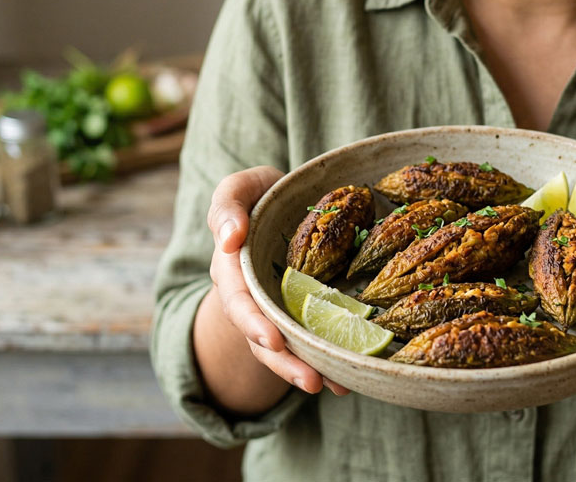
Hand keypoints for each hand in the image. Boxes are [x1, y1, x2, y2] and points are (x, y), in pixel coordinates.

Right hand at [205, 166, 349, 396]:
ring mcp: (277, 310)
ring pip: (284, 349)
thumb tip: (228, 239)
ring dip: (305, 370)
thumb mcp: (242, 188)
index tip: (273, 340)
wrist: (288, 202)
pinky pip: (309, 342)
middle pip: (261, 336)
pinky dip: (325, 362)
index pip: (238, 300)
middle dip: (284, 362)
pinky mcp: (302, 315)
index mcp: (232, 268)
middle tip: (311, 380)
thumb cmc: (263, 194)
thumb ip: (228, 205)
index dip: (253, 322)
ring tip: (333, 386)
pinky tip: (347, 378)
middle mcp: (251, 297)